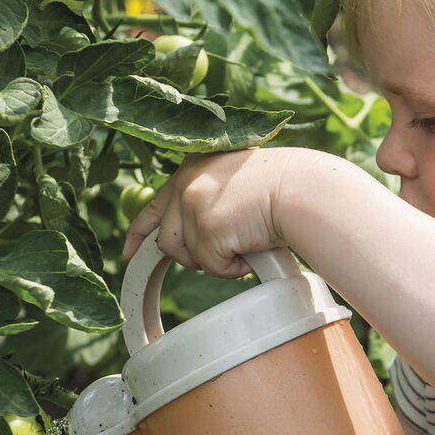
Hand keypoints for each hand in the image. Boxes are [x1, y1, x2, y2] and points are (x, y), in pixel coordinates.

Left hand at [122, 146, 309, 276]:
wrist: (304, 190)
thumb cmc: (284, 188)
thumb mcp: (235, 183)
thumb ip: (209, 198)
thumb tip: (194, 234)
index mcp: (191, 166)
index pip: (154, 204)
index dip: (139, 232)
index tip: (130, 252)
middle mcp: (185, 181)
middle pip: (168, 239)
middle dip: (191, 257)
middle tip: (221, 256)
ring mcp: (193, 204)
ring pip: (188, 257)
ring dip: (215, 261)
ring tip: (245, 246)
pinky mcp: (207, 228)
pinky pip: (212, 267)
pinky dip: (233, 269)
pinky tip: (252, 251)